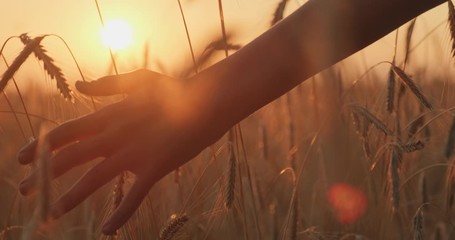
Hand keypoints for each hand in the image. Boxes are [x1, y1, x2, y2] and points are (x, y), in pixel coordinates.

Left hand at [17, 69, 216, 234]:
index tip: (21, 160)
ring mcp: (134, 152)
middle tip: (23, 190)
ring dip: (71, 197)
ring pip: (94, 179)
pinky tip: (106, 230)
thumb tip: (78, 86)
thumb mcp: (140, 80)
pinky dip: (120, 215)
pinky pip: (134, 196)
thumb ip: (108, 84)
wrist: (207, 100)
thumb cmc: (176, 88)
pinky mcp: (156, 167)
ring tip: (52, 213)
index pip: (65, 132)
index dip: (41, 146)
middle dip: (43, 175)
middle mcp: (116, 135)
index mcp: (110, 115)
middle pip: (70, 157)